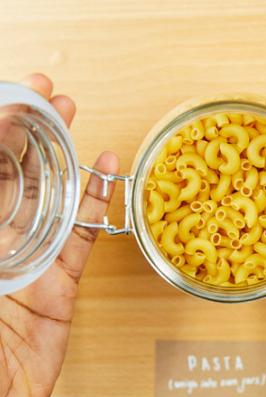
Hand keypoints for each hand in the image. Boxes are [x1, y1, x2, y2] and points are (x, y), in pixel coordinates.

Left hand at [0, 74, 118, 396]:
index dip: (3, 132)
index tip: (18, 98)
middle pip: (17, 174)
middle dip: (33, 133)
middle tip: (51, 99)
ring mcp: (32, 256)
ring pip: (51, 197)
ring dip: (64, 159)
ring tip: (74, 122)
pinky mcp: (63, 278)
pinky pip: (83, 234)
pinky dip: (95, 204)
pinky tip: (104, 175)